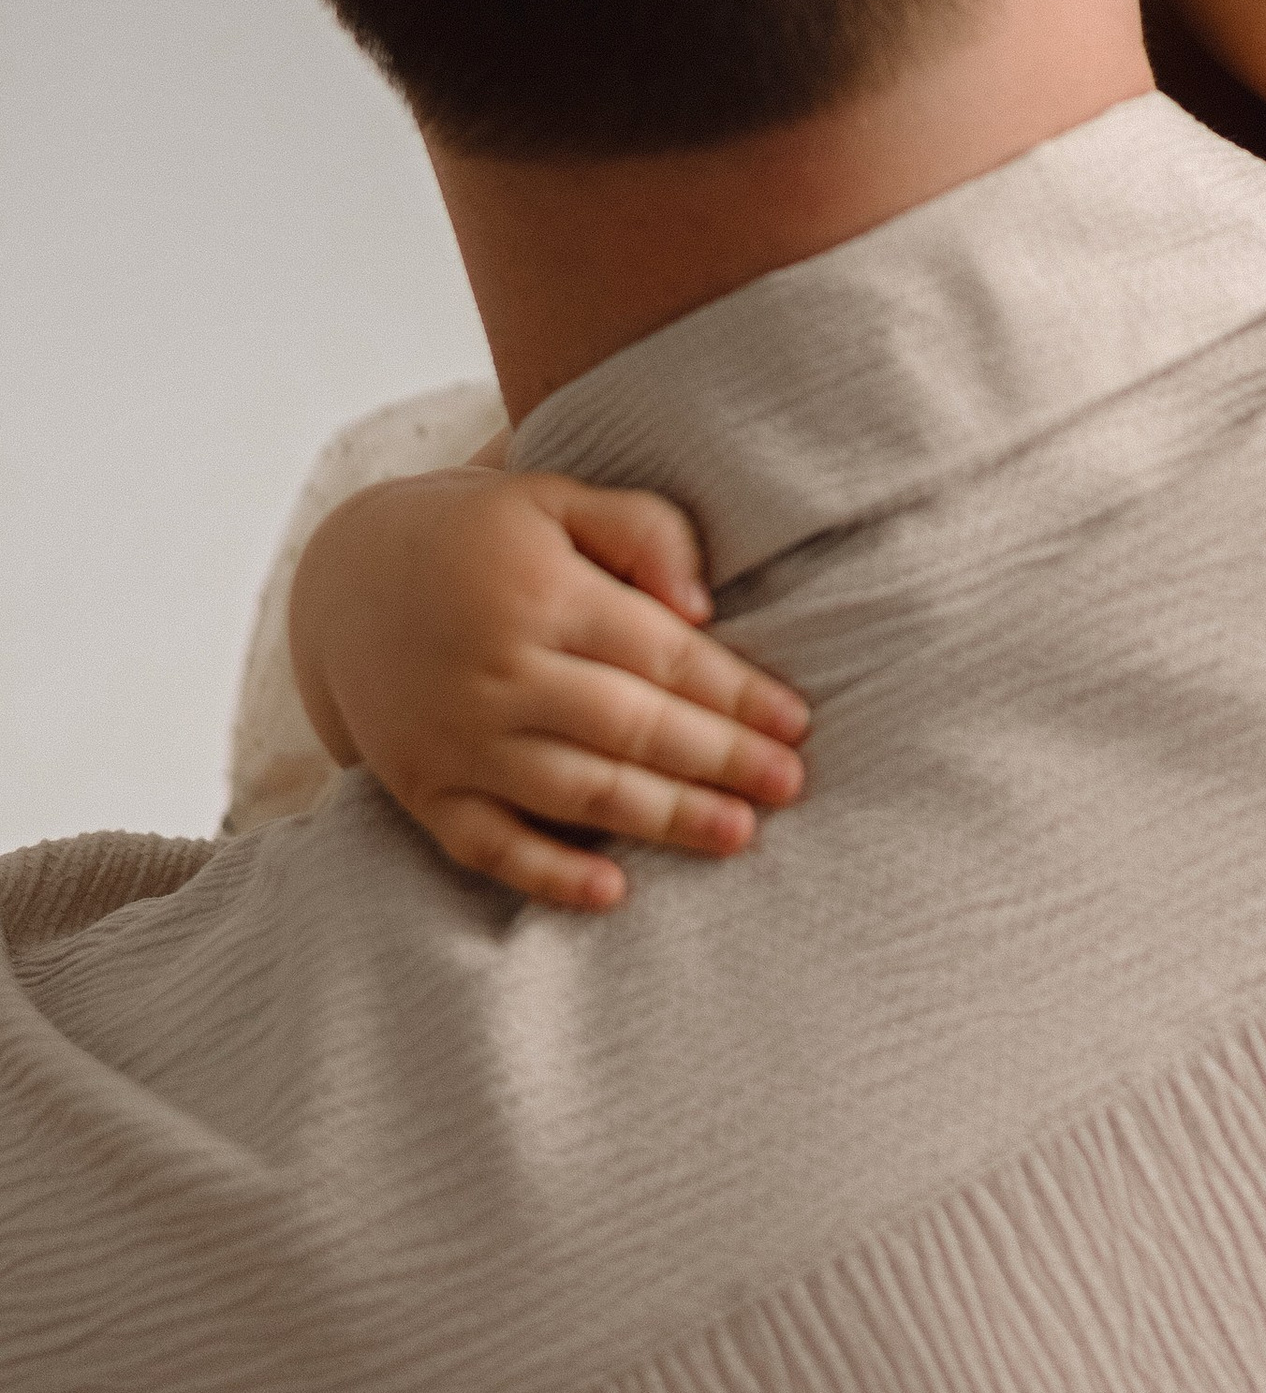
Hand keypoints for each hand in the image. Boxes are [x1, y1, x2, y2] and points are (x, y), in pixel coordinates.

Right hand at [291, 470, 809, 913]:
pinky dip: (547, 876)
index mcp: (539, 593)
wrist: (343, 580)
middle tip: (789, 785)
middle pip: (629, 727)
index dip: (735, 692)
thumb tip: (703, 609)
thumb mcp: (555, 497)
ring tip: (737, 835)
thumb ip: (642, 531)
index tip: (796, 723)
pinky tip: (612, 895)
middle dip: (719, 761)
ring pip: (575, 791)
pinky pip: (488, 845)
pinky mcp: (420, 789)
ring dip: (662, 819)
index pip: (660, 654)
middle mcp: (495, 672)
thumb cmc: (477, 535)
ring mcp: (453, 738)